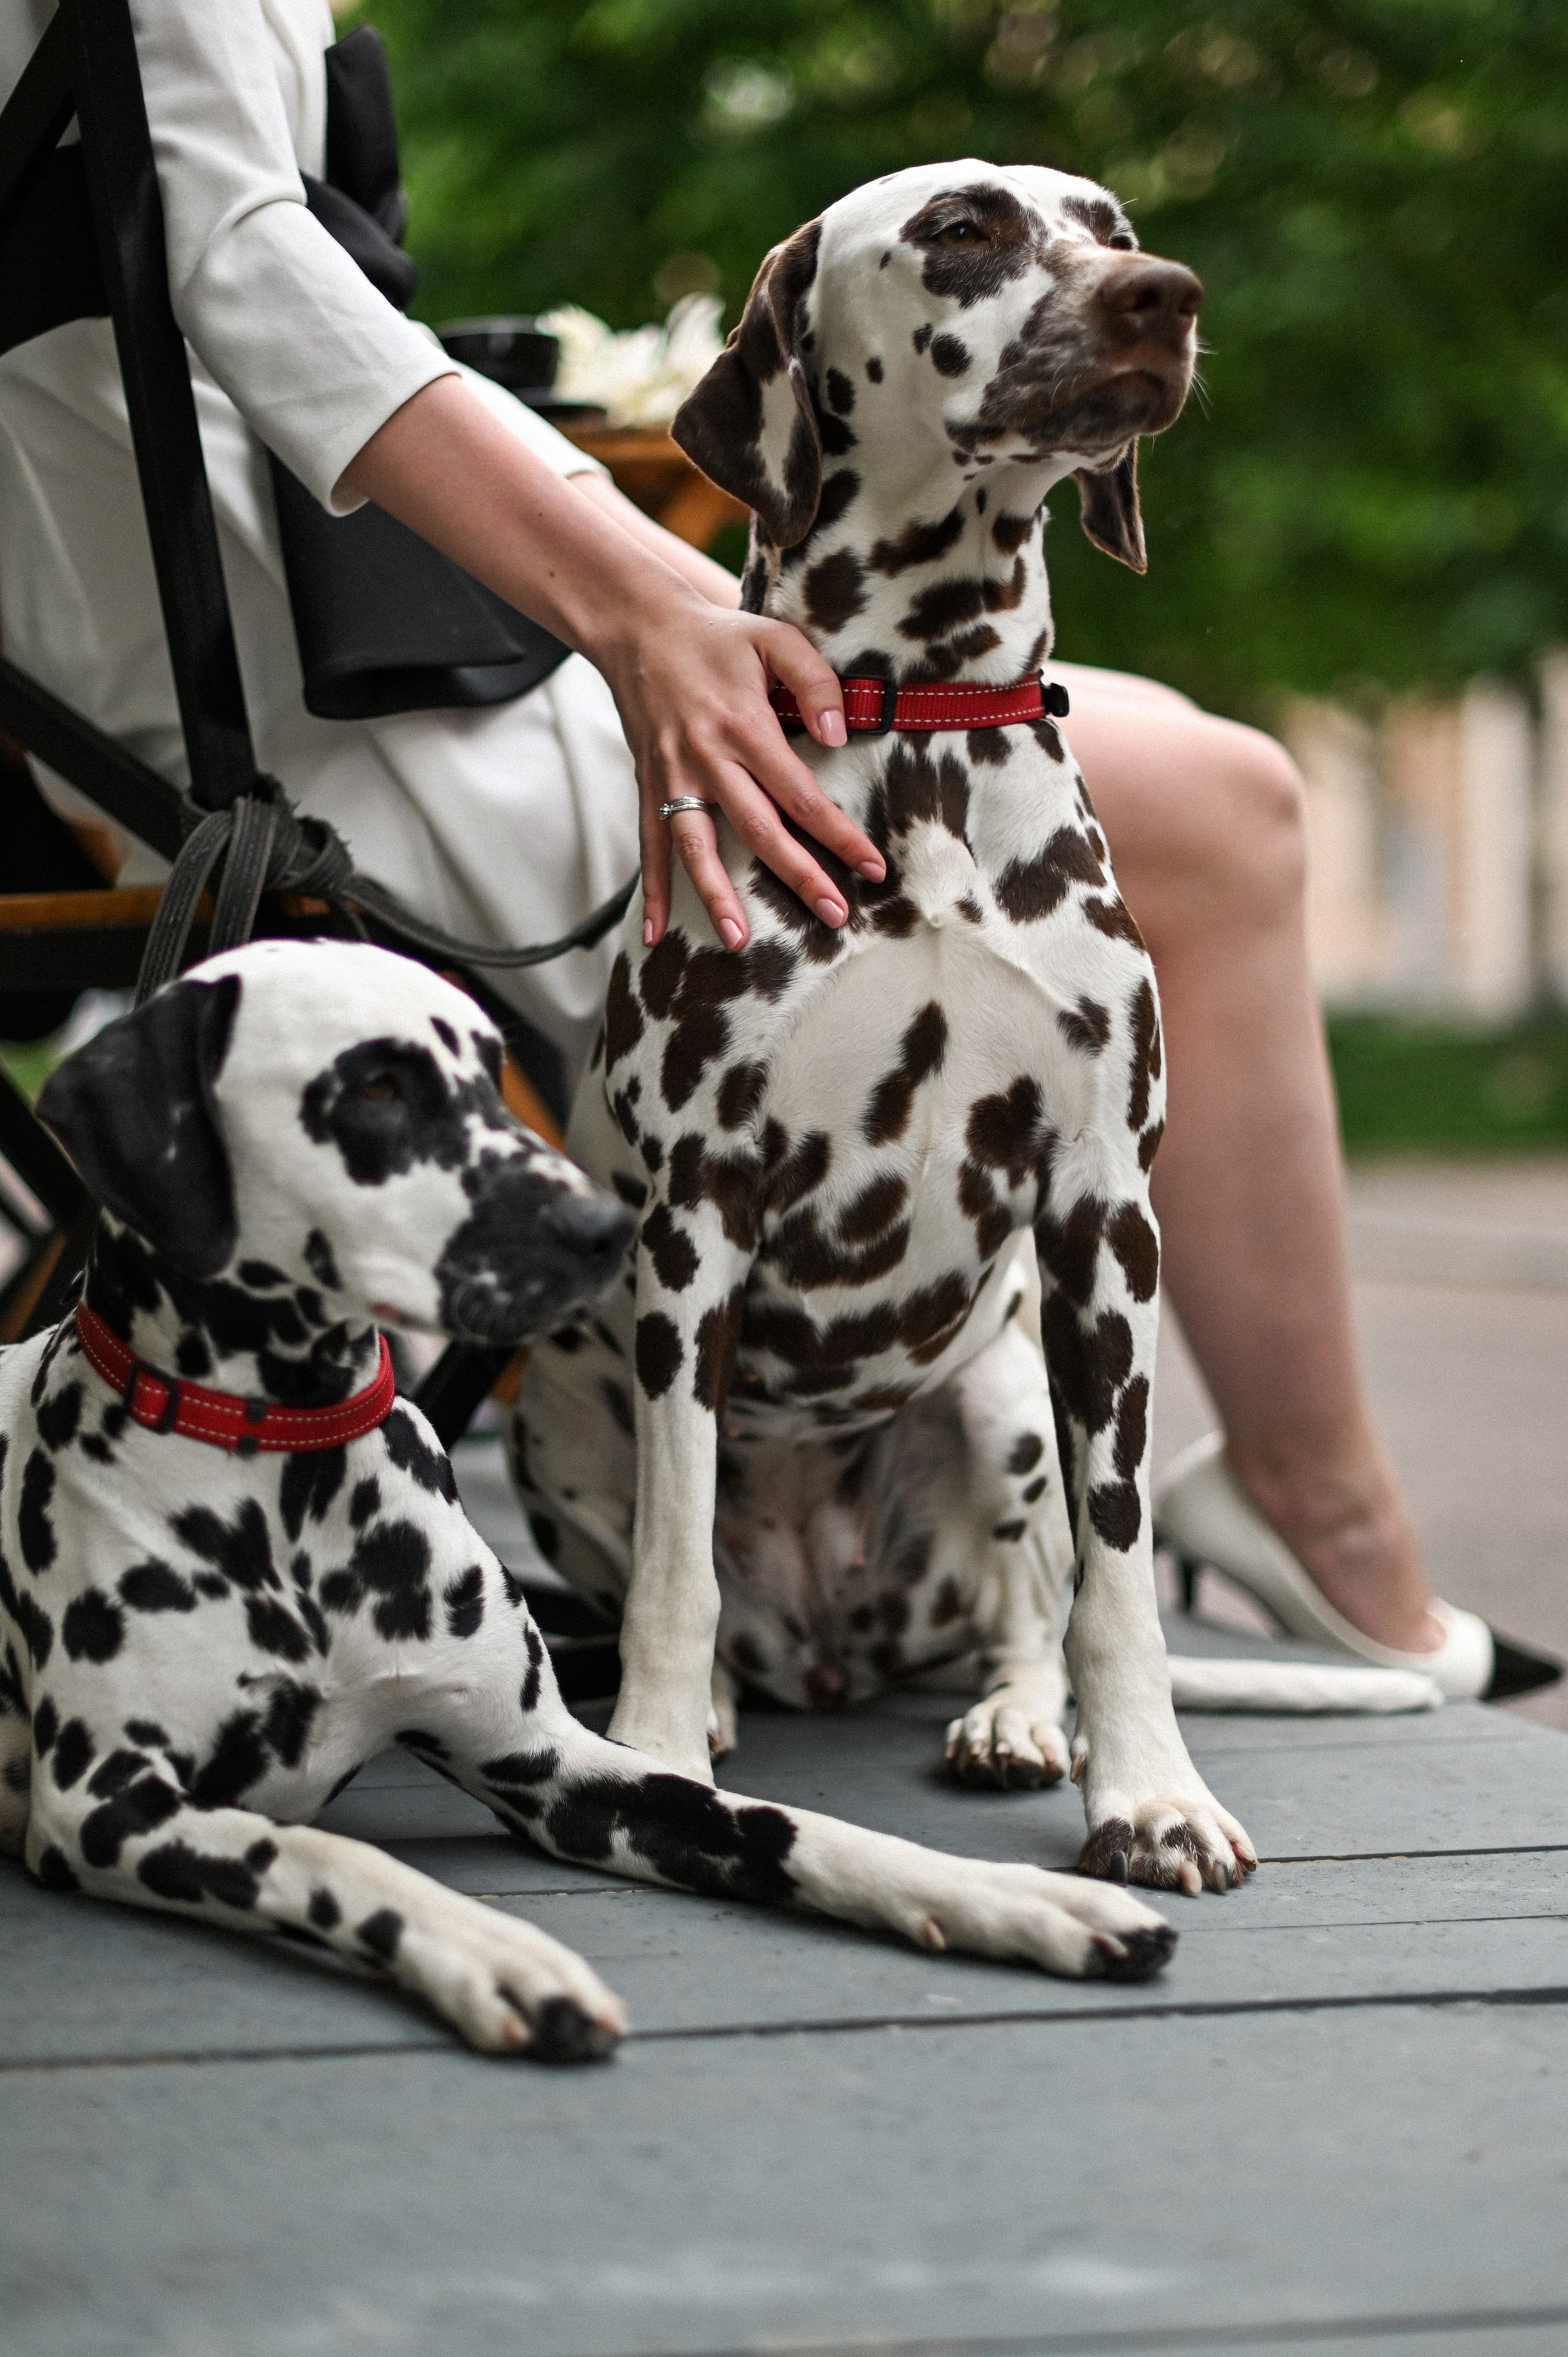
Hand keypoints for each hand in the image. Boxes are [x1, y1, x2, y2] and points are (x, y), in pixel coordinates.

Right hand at [340, 379, 884, 944]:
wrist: (639, 626)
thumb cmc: (718, 636)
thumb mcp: (775, 639)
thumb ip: (816, 681)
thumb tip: (840, 735)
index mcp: (745, 724)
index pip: (801, 792)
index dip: (838, 833)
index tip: (872, 867)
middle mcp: (707, 757)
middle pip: (757, 829)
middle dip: (798, 876)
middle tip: (834, 916)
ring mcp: (672, 775)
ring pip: (696, 846)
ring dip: (716, 894)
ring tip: (738, 940)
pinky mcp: (649, 784)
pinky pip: (650, 845)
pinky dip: (652, 890)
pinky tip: (655, 934)